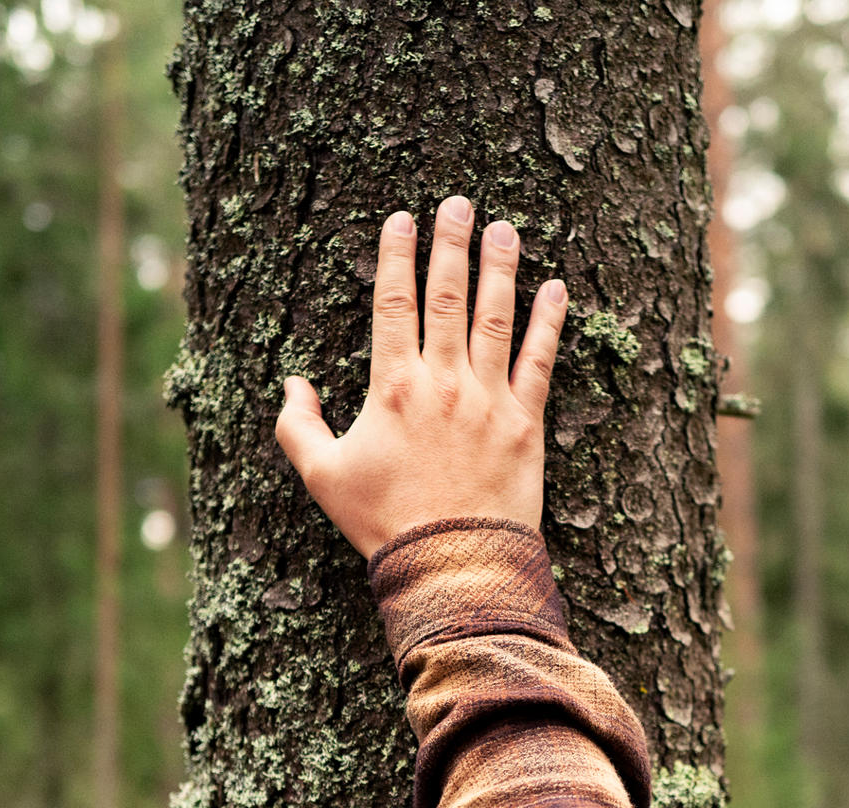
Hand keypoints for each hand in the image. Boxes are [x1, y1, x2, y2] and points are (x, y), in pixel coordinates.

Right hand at [276, 196, 568, 558]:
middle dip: (451, 243)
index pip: (394, 303)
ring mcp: (488, 399)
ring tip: (504, 228)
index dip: (396, 256)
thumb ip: (297, 427)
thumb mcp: (323, 478)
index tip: (401, 219)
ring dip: (501, 268)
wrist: (451, 563)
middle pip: (447, 296)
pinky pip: (541, 362)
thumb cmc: (385, 524)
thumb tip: (292, 386)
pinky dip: (550, 323)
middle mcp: (443, 382)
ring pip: (496, 317)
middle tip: (458, 203)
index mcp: (393, 387)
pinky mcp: (525, 423)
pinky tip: (557, 289)